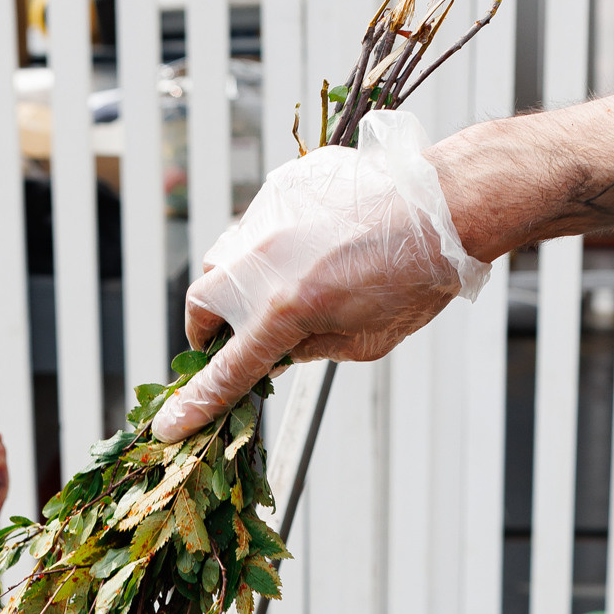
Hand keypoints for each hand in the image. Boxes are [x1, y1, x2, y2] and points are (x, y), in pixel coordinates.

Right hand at [153, 110, 488, 443]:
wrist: (446, 206)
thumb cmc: (415, 280)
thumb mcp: (363, 343)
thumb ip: (307, 351)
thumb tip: (277, 352)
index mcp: (286, 310)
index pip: (229, 370)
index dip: (197, 404)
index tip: (168, 424)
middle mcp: (265, 261)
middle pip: (203, 305)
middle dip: (209, 331)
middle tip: (233, 344)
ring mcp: (270, 219)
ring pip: (223, 260)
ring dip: (237, 287)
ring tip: (276, 294)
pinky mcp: (284, 188)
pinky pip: (256, 226)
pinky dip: (270, 249)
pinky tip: (312, 252)